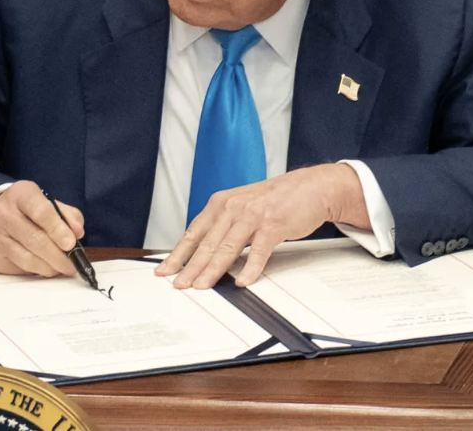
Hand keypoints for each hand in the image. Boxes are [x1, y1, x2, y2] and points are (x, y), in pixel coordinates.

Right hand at [0, 181, 84, 276]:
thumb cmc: (26, 212)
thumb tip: (77, 233)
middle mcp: (4, 213)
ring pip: (28, 258)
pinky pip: (20, 268)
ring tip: (63, 268)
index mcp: (21, 194)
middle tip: (73, 264)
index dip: (58, 229)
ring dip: (50, 267)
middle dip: (59, 255)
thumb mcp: (47, 203)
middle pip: (35, 239)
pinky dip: (38, 271)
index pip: (41, 211)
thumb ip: (68, 216)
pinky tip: (47, 268)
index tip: (71, 243)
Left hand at [155, 163, 365, 289]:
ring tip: (202, 286)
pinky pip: (259, 251)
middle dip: (190, 267)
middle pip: (206, 243)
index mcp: (221, 204)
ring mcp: (253, 216)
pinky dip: (251, 268)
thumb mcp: (241, 205)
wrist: (308, 187)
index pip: (193, 233)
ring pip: (227, 248)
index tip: (164, 270)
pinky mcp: (274, 225)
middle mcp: (233, 208)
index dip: (178, 254)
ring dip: (213, 270)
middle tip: (178, 285)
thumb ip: (223, 225)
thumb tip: (201, 252)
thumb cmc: (273, 200)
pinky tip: (243, 281)